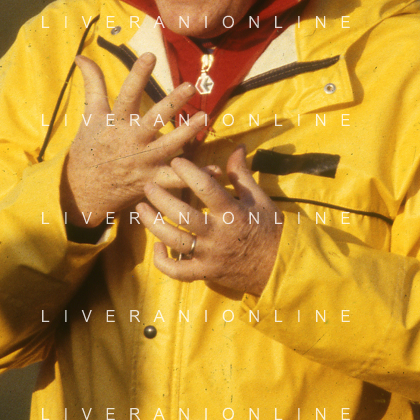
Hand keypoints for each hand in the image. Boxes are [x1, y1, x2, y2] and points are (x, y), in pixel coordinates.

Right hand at [61, 53, 205, 227]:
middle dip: (172, 103)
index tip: (150, 55)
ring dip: (187, 132)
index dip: (138, 75)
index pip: (127, 95)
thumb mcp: (89, 115)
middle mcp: (130, 141)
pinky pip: (176, 179)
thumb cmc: (88, 148)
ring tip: (204, 117)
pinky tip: (216, 169)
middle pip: (153, 119)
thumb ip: (93, 84)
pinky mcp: (152, 180)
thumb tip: (81, 55)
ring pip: (169, 146)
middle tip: (191, 86)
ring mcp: (142, 162)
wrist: (82, 190)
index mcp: (115, 123)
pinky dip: (196, 175)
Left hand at [137, 146, 283, 295]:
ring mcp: (209, 255)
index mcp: (232, 212)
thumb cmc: (269, 229)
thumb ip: (242, 174)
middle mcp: (218, 234)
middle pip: (182, 214)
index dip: (188, 172)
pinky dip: (163, 261)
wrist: (279, 267)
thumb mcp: (259, 199)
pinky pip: (177, 271)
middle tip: (148, 185)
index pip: (206, 188)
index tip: (176, 161)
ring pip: (174, 240)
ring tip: (140, 209)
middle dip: (161, 198)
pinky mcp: (205, 273)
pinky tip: (157, 245)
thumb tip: (237, 146)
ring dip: (153, 224)